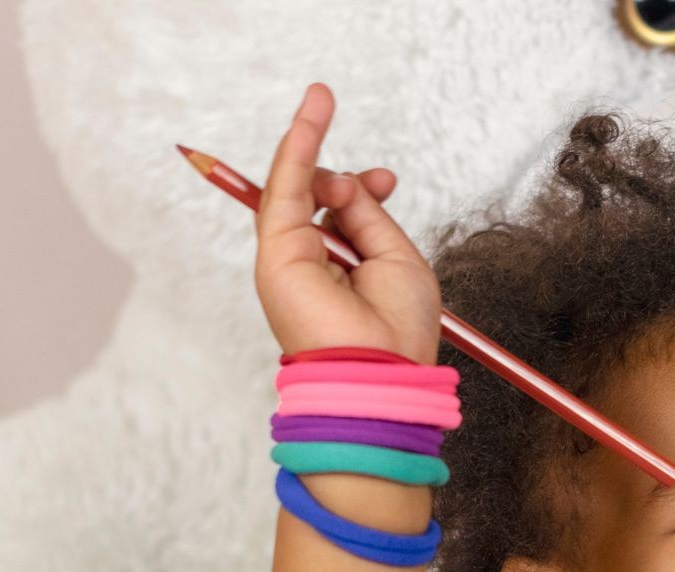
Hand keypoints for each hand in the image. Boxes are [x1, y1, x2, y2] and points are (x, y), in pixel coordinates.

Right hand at [254, 82, 442, 363]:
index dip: (360, 189)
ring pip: (291, 186)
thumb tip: (345, 181)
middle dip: (342, 174)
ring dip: (306, 138)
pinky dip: (296, 149)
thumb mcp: (397, 259)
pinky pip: (284, 188)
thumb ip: (369, 215)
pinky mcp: (277, 252)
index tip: (386, 179)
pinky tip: (309, 116)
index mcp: (343, 272)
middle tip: (376, 174)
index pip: (338, 215)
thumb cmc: (397, 331)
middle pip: (313, 198)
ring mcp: (290, 258)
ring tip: (321, 97)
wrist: (379, 371)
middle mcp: (312, 266)